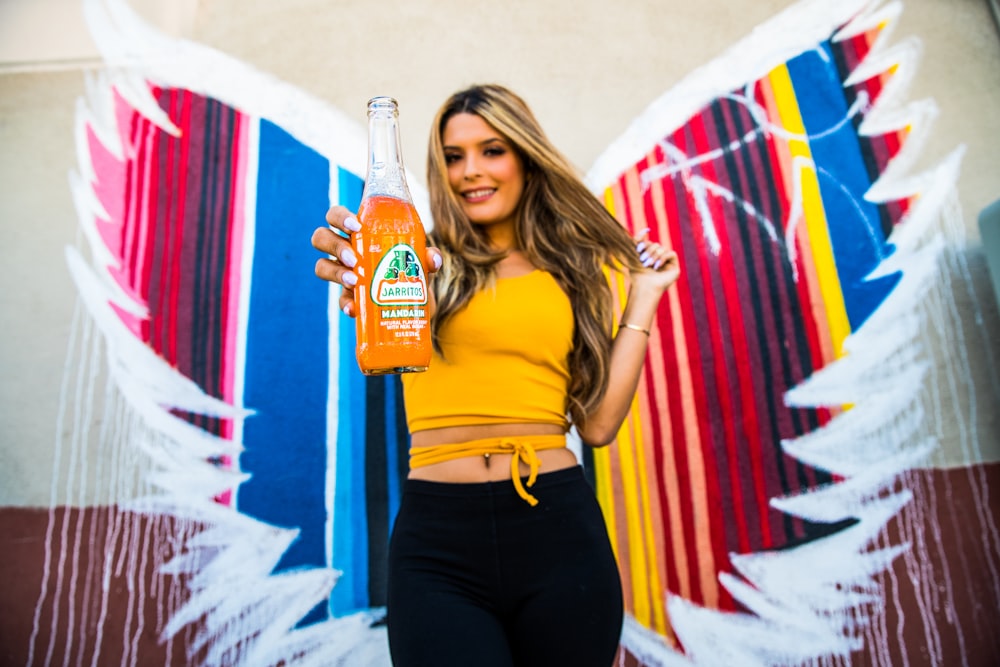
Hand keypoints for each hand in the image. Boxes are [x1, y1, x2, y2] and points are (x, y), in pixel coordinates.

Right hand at [312, 206, 441, 316]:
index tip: (356, 225)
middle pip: (321, 237)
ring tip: (355, 281)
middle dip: (334, 245)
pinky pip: (339, 299)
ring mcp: (343, 274)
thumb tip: (433, 259)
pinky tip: (353, 309)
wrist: (415, 301)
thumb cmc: (411, 267)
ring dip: (335, 272)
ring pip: (321, 266)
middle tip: (354, 258)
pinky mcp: (349, 298)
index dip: (340, 217)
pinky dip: (345, 304)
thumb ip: (428, 256)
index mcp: (359, 233)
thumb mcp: (421, 260)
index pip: (336, 216)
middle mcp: (345, 250)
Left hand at [631, 228, 679, 293]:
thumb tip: (646, 229)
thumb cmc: (637, 273)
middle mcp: (658, 259)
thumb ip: (637, 240)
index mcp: (649, 256)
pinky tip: (657, 267)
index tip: (638, 249)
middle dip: (649, 251)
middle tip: (643, 261)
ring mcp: (667, 263)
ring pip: (662, 248)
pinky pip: (671, 254)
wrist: (643, 286)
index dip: (644, 244)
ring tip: (649, 265)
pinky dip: (663, 258)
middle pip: (656, 244)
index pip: (649, 243)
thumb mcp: (634, 254)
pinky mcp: (674, 267)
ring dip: (654, 255)